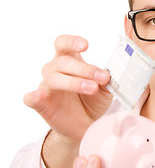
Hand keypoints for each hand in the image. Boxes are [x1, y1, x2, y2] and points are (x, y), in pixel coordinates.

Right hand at [23, 35, 111, 167]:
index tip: (85, 45)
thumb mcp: (105, 88)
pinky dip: (34, 96)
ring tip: (92, 88)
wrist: (88, 125)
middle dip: (85, 69)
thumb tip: (110, 74)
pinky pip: (31, 98)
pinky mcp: (41, 104)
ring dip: (74, 82)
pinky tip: (39, 95)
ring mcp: (46, 87)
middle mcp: (55, 70)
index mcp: (70, 61)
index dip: (72, 42)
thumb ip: (106, 80)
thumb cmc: (94, 100)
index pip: (64, 44)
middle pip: (63, 62)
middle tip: (102, 78)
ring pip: (53, 78)